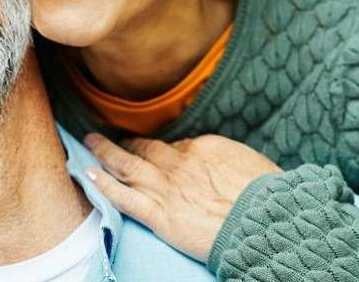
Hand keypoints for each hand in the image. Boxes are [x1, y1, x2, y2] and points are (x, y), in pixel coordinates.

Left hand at [81, 133, 281, 261]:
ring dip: (105, 152)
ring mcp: (167, 188)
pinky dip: (103, 186)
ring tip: (90, 143)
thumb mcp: (255, 166)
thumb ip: (232, 163)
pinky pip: (124, 197)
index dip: (165, 149)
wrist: (267, 220)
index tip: (159, 151)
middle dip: (128, 143)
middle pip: (147, 149)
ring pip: (127, 165)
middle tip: (112, 137)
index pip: (178, 145)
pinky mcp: (159, 215)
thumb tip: (227, 167)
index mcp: (205, 148)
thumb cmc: (271, 197)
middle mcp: (180, 164)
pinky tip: (88, 175)